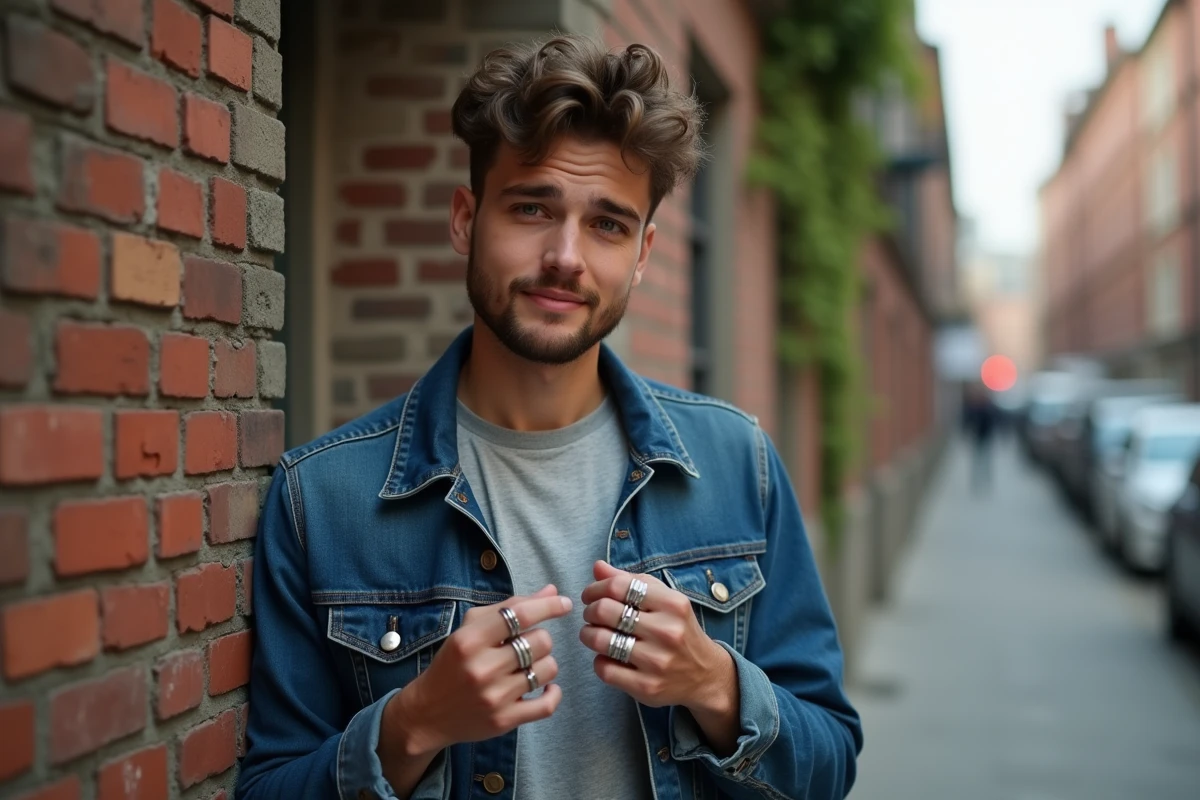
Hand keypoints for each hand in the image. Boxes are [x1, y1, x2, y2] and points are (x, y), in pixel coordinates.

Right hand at [381, 585, 571, 759]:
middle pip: (541, 642)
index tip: (565, 603)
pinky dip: (554, 693)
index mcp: (470, 639)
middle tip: (528, 645)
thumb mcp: (471, 628)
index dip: (549, 606)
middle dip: (541, 639)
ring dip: (545, 664)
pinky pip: (547, 705)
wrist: (427, 712)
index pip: (520, 615)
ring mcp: (494, 697)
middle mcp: (482, 668)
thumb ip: (510, 606)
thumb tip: (552, 591)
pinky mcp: (504, 721)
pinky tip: (545, 686)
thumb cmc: (454, 662)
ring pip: (548, 670)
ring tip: (529, 666)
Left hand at [579, 561, 732, 711]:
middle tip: (591, 615)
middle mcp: (667, 631)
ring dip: (588, 635)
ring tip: (592, 634)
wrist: (705, 675)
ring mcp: (657, 661)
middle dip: (590, 611)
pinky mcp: (646, 686)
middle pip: (605, 611)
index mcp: (672, 604)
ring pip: (600, 640)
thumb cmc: (678, 630)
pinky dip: (598, 661)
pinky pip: (605, 669)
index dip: (596, 588)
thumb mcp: (664, 600)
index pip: (619, 585)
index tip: (590, 595)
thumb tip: (597, 567)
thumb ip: (631, 582)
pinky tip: (606, 657)